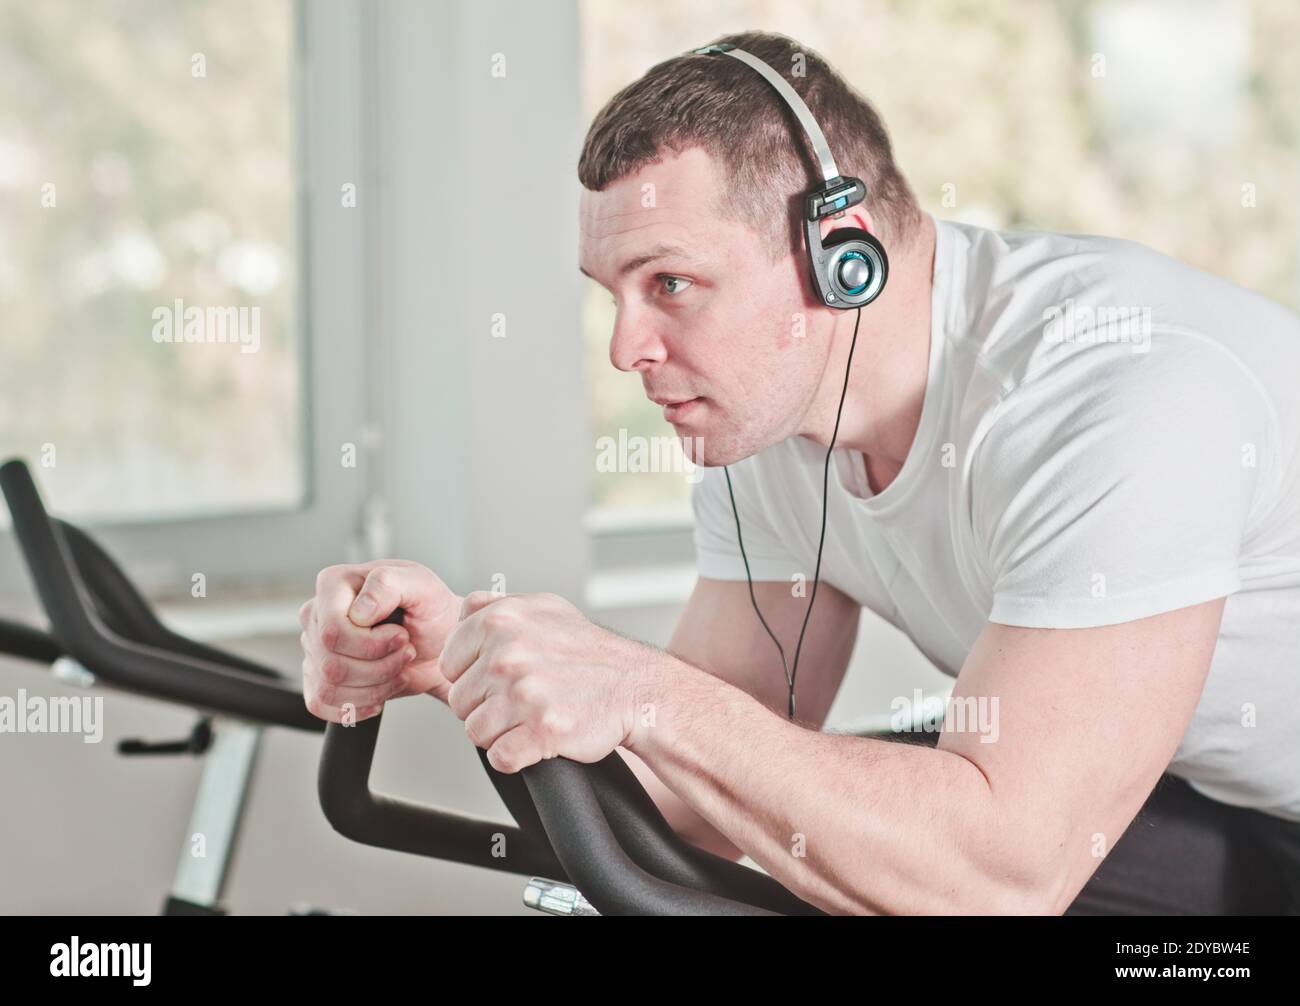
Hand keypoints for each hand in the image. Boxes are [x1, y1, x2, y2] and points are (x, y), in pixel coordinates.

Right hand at [299, 559, 462, 721]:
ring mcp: (315, 648)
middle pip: (331, 664)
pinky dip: (356, 706)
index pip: (332, 630)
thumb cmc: (429, 610)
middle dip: (379, 668)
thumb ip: (388, 585)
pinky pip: (321, 703)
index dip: (370, 644)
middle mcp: (318, 615)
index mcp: (334, 585)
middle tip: (405, 653)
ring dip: (374, 688)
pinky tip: (379, 694)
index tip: (401, 636)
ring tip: (397, 670)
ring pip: (329, 687)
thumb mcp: (422, 586)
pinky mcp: (319, 677)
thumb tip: (358, 611)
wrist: (438, 642)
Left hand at [439, 591, 651, 771]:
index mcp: (502, 620)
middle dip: (486, 706)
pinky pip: (500, 758)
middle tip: (523, 700)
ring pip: (475, 732)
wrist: (637, 687)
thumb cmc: (590, 653)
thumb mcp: (545, 609)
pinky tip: (538, 738)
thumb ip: (497, 605)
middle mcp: (508, 653)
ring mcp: (523, 693)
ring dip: (501, 732)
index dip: (472, 676)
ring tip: (531, 717)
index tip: (501, 678)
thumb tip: (464, 608)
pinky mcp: (540, 731)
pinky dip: (517, 756)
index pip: (449, 663)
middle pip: (458, 701)